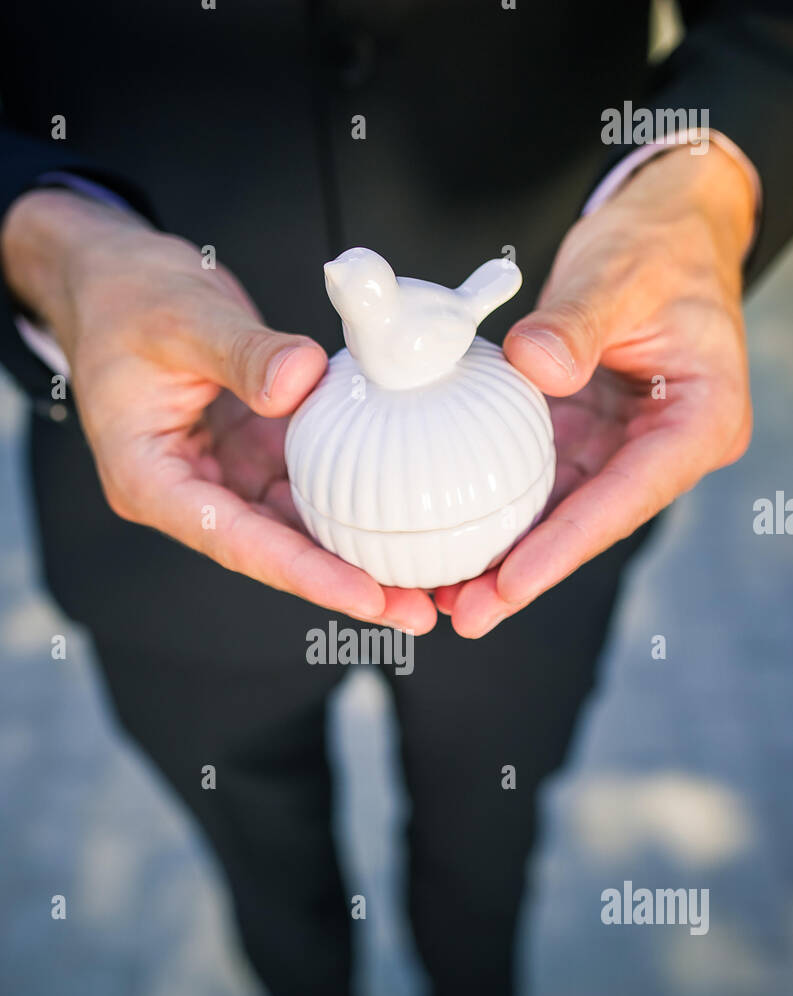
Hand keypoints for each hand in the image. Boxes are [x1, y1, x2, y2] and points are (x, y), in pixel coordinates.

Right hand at [0, 190, 437, 633]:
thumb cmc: (125, 295)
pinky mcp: (253, 454)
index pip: (235, 542)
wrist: (111, 277)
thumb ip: (241, 351)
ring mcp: (224, 477)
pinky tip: (406, 518)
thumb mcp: (179, 314)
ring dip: (358, 554)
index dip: (304, 574)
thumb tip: (302, 380)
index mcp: (149, 480)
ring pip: (296, 529)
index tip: (366, 597)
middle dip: (346, 585)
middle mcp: (188, 493)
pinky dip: (354, 501)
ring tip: (429, 585)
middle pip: (274, 553)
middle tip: (418, 612)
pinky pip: (308, 484)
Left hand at [437, 142, 756, 636]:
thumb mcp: (620, 272)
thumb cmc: (659, 245)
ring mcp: (622, 448)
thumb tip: (535, 366)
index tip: (513, 581)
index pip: (626, 496)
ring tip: (451, 598)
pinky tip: (454, 540)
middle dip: (528, 573)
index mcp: (699, 420)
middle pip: (591, 523)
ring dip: (507, 555)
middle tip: (469, 614)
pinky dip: (499, 511)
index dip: (567, 544)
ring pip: (561, 514)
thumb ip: (577, 322)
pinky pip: (538, 482)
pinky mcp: (587, 438)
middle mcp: (664, 448)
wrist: (666, 225)